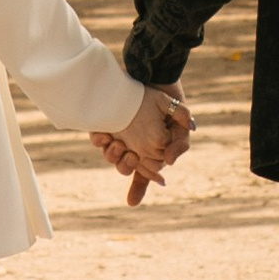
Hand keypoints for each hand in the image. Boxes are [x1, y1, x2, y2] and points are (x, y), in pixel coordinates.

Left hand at [90, 86, 192, 205]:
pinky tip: (105, 135)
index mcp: (149, 153)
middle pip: (124, 167)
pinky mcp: (105, 123)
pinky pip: (97, 138)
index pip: (143, 176)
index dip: (136, 191)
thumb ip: (180, 145)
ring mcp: (118, 136)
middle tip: (131, 155)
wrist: (152, 77)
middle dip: (124, 165)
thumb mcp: (181, 126)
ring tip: (119, 144)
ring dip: (112, 154)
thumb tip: (169, 163)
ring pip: (109, 155)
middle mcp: (132, 147)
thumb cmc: (168, 104)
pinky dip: (100, 140)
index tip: (131, 202)